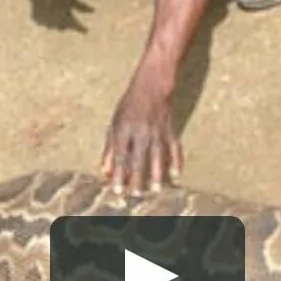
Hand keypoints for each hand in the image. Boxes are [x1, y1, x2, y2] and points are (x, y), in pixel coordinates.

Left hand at [100, 77, 181, 195]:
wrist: (151, 85)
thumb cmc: (129, 106)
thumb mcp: (114, 123)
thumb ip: (109, 148)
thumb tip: (105, 171)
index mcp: (123, 128)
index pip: (120, 155)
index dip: (118, 173)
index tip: (117, 189)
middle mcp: (140, 130)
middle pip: (138, 158)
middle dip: (136, 177)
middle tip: (135, 194)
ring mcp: (157, 130)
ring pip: (156, 155)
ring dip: (156, 174)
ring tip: (155, 190)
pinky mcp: (169, 129)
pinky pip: (173, 148)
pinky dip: (175, 161)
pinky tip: (175, 175)